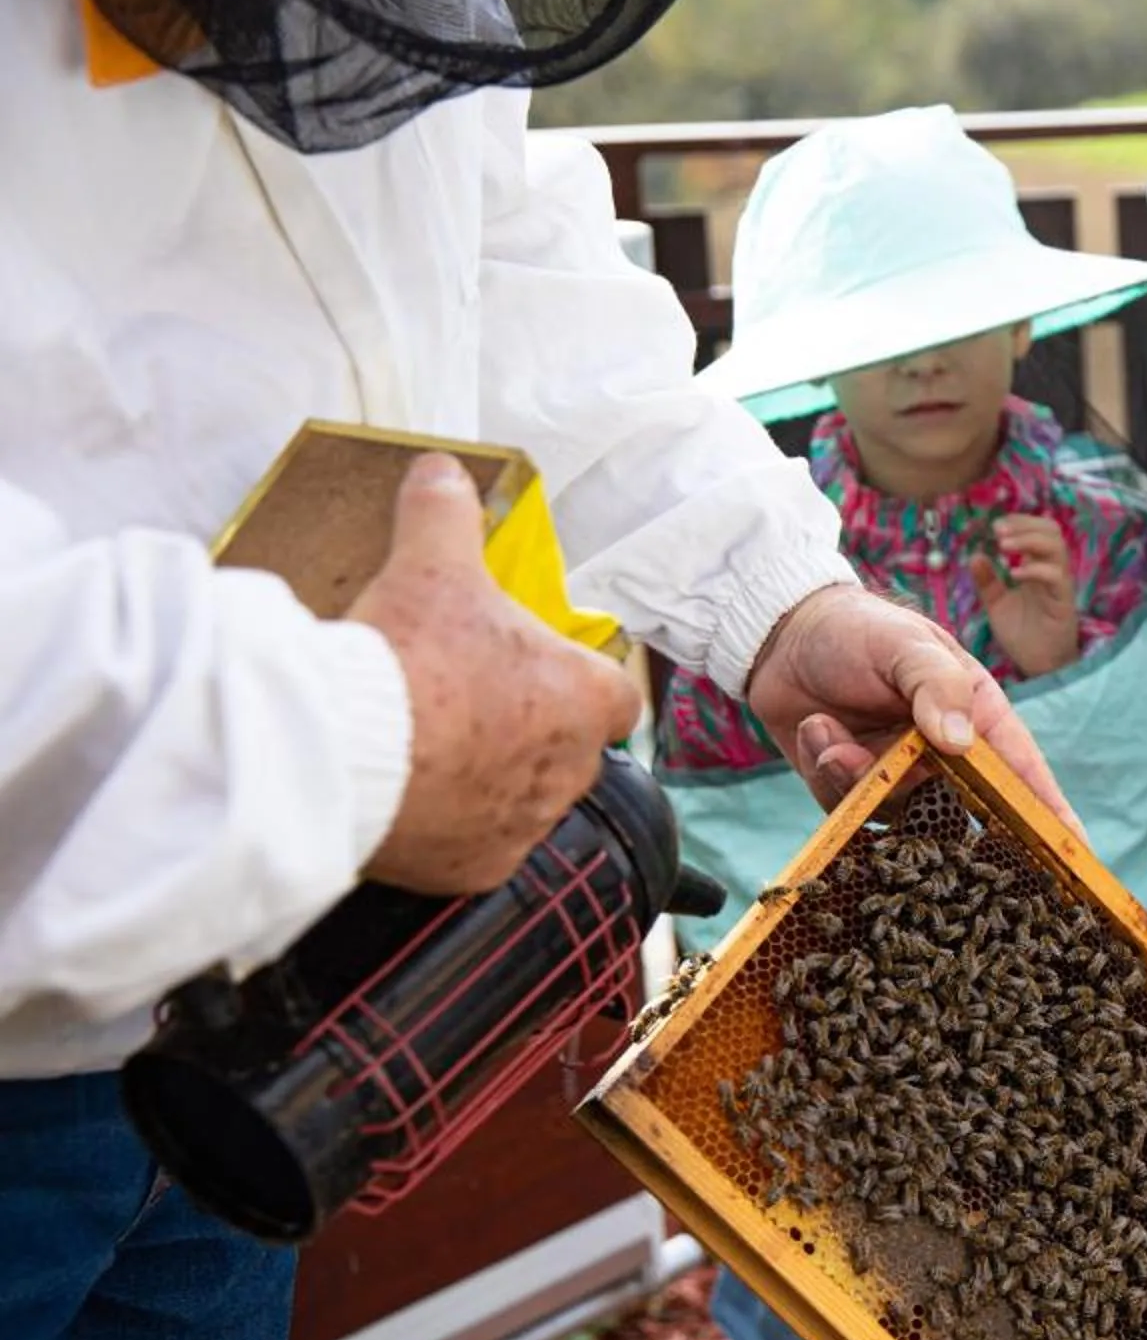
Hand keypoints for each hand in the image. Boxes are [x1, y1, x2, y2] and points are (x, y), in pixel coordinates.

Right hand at [350, 455, 640, 894]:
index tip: (532, 667)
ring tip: (426, 744)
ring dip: (486, 774)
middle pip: (564, 745)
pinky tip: (407, 791)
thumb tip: (442, 470)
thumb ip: (444, 513)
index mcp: (583, 699)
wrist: (340, 750)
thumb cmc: (407, 657)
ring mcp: (523, 825)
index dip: (577, 677)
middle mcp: (570, 771)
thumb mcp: (430, 564)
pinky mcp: (475, 869)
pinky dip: (448, 823)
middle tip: (461, 699)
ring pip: (520, 797)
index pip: (614, 693)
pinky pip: (473, 845)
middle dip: (522, 725)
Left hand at [744, 583, 1077, 826]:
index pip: (1022, 774)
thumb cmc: (860, 629)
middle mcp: (943, 757)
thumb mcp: (906, 645)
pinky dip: (829, 772)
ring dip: (860, 779)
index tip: (1074, 855)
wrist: (783, 635)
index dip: (1049, 816)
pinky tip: (818, 729)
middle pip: (961, 812)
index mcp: (976, 718)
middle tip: (908, 803)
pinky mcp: (851, 790)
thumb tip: (960, 743)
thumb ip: (936, 686)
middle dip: (934, 814)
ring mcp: (897, 778)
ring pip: (897, 816)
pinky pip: (848, 809)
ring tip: (833, 733)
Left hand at [968, 516, 1080, 678]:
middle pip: (1051, 531)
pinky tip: (1014, 574)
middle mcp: (1052, 572)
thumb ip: (988, 581)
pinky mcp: (1064, 603)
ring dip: (1029, 541)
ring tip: (1004, 546)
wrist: (1038, 667)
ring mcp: (1060, 586)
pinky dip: (1035, 569)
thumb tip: (975, 555)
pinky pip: (1056, 577)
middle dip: (1024, 525)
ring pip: (1057, 548)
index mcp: (1038, 568)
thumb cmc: (1022, 636)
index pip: (1038, 531)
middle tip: (997, 531)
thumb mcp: (998, 604)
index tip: (995, 526)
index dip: (1019, 522)